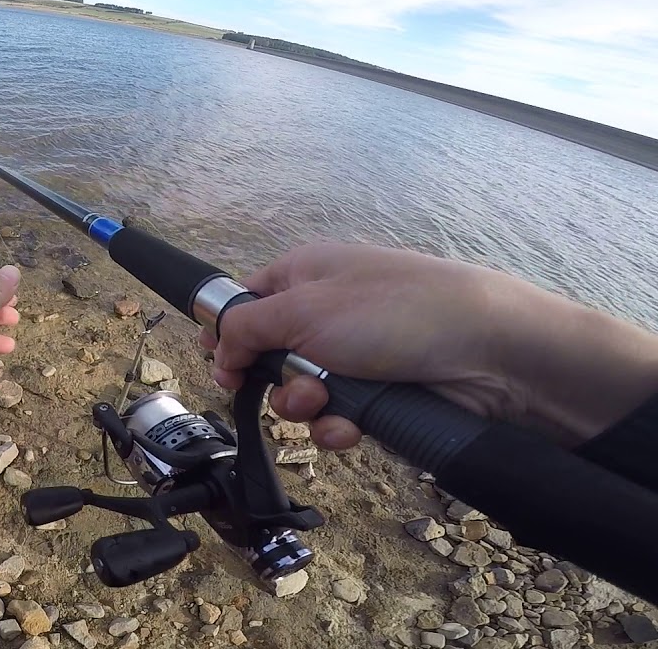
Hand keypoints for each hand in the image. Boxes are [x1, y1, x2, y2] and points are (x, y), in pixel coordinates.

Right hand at [199, 243, 657, 448]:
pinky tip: (355, 427)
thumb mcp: (301, 310)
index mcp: (303, 274)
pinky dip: (340, 426)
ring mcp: (354, 353)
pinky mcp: (379, 391)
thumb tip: (216, 350)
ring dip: (308, 409)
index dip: (228, 337)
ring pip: (302, 395)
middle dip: (275, 383)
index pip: (246, 303)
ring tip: (331, 406)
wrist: (486, 349)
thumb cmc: (391, 313)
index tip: (221, 367)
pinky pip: (337, 417)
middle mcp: (326, 312)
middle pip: (269, 357)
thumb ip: (244, 329)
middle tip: (298, 388)